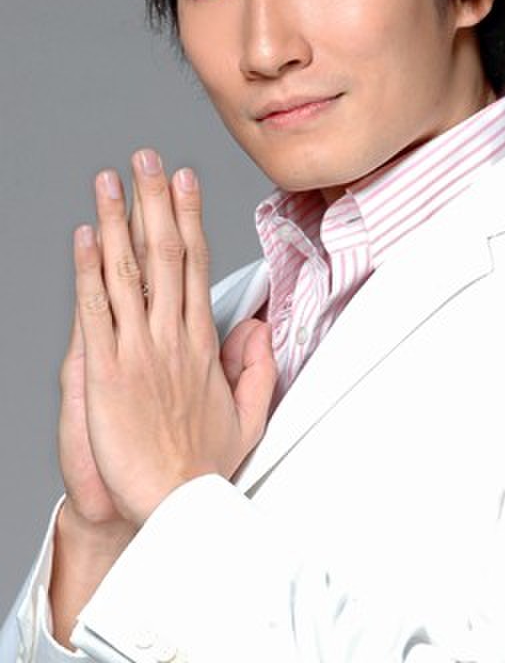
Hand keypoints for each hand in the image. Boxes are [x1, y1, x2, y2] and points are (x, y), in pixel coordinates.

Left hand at [70, 150, 275, 526]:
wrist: (176, 505)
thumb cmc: (206, 464)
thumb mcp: (248, 414)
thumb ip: (256, 367)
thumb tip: (259, 327)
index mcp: (202, 344)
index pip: (195, 266)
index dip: (188, 219)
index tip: (183, 182)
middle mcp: (172, 336)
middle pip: (165, 255)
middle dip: (154, 202)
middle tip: (146, 159)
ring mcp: (139, 351)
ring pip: (128, 272)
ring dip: (118, 221)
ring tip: (109, 181)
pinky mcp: (106, 371)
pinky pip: (96, 311)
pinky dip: (88, 271)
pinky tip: (84, 236)